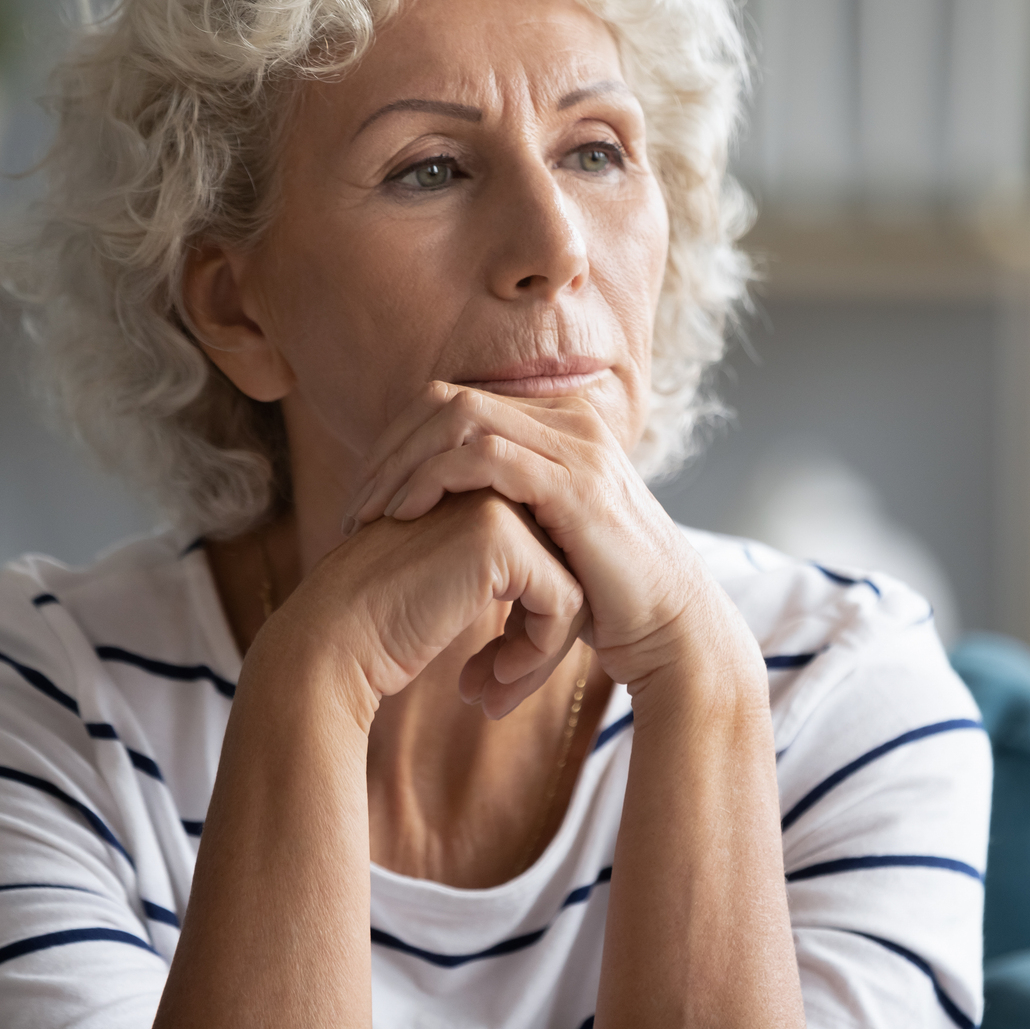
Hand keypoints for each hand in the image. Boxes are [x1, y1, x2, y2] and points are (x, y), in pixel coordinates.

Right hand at [272, 489, 585, 722]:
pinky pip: (564, 602)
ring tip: (497, 690)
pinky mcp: (500, 538)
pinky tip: (493, 681)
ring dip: (544, 652)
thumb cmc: (382, 627)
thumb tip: (574, 602)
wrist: (330, 642)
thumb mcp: (452, 588)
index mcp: (479, 488)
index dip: (534, 620)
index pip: (547, 554)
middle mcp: (491, 484)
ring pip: (573, 584)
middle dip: (544, 638)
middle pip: (566, 567)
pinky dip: (539, 651)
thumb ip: (503, 576)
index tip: (500, 671)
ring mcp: (495, 503)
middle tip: (499, 687)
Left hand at [344, 382, 748, 700]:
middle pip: (448, 399)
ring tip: (375, 514)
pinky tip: (407, 516)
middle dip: (390, 449)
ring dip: (403, 463)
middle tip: (358, 507)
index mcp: (558, 424)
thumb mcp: (541, 545)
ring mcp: (576, 446)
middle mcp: (569, 420)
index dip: (398, 443)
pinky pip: (486, 455)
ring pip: (460, 418)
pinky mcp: (576, 483)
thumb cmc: (607, 599)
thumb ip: (495, 523)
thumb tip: (430, 533)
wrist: (671, 629)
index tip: (367, 499)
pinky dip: (434, 478)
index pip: (454, 402)